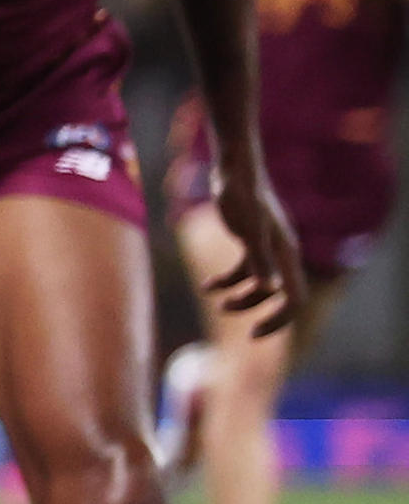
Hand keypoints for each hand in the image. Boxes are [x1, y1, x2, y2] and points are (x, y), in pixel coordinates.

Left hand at [209, 165, 310, 342]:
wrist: (234, 170)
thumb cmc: (242, 196)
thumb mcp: (248, 229)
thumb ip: (259, 258)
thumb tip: (270, 289)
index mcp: (287, 255)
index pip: (295, 298)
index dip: (280, 319)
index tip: (256, 332)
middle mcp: (283, 254)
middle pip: (282, 296)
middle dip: (263, 313)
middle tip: (244, 329)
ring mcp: (268, 249)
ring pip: (261, 285)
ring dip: (241, 297)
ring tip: (215, 300)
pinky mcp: (252, 241)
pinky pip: (245, 271)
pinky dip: (228, 281)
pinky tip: (208, 286)